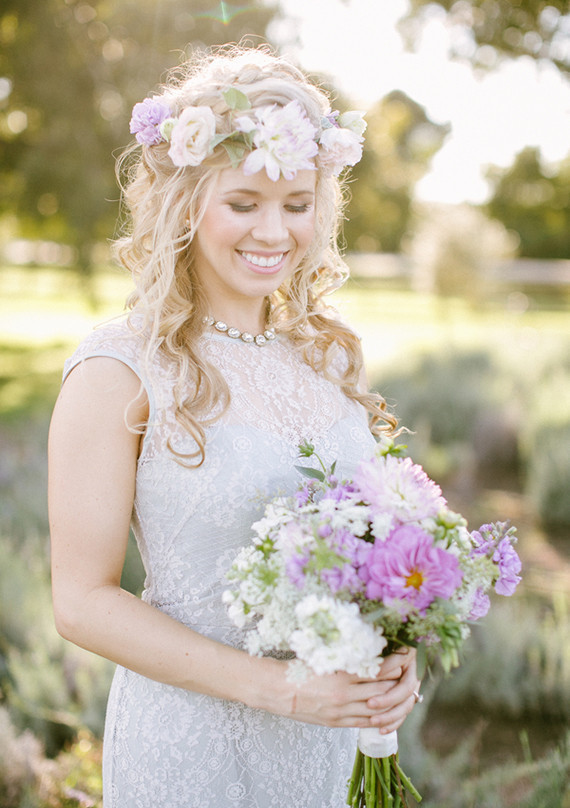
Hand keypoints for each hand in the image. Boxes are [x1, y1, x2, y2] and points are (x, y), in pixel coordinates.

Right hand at [267, 648, 419, 730]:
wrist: (279, 691)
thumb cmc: (299, 669)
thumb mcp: (322, 656)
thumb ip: (344, 654)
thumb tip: (364, 644)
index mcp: (342, 676)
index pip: (376, 671)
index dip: (392, 664)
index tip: (402, 655)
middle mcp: (345, 695)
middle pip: (380, 690)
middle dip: (396, 682)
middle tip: (407, 673)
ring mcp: (342, 711)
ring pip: (375, 709)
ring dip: (390, 702)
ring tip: (399, 692)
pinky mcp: (337, 722)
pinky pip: (363, 722)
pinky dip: (377, 718)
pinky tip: (385, 712)